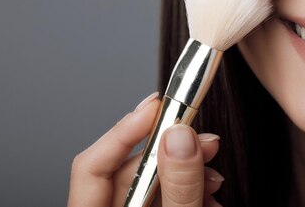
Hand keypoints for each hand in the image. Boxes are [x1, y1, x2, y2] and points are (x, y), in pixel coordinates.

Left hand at [67, 93, 223, 206]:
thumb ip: (178, 187)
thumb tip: (179, 136)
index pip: (91, 164)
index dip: (125, 130)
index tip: (157, 107)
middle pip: (128, 168)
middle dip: (171, 151)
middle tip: (202, 139)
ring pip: (151, 182)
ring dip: (187, 171)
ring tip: (213, 175)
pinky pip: (162, 197)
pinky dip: (188, 188)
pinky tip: (209, 192)